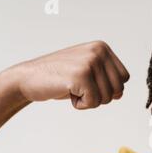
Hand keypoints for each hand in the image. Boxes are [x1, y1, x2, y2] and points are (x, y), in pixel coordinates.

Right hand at [0, 41, 129, 109]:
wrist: (27, 78)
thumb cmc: (59, 78)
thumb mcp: (88, 73)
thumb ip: (107, 80)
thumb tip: (120, 94)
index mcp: (102, 47)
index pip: (124, 78)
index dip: (108, 88)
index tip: (87, 82)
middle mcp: (98, 51)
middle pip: (118, 89)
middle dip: (100, 96)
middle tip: (79, 87)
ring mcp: (90, 62)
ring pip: (107, 98)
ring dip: (89, 100)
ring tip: (71, 87)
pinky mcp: (81, 75)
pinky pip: (93, 103)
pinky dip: (80, 105)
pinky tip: (67, 92)